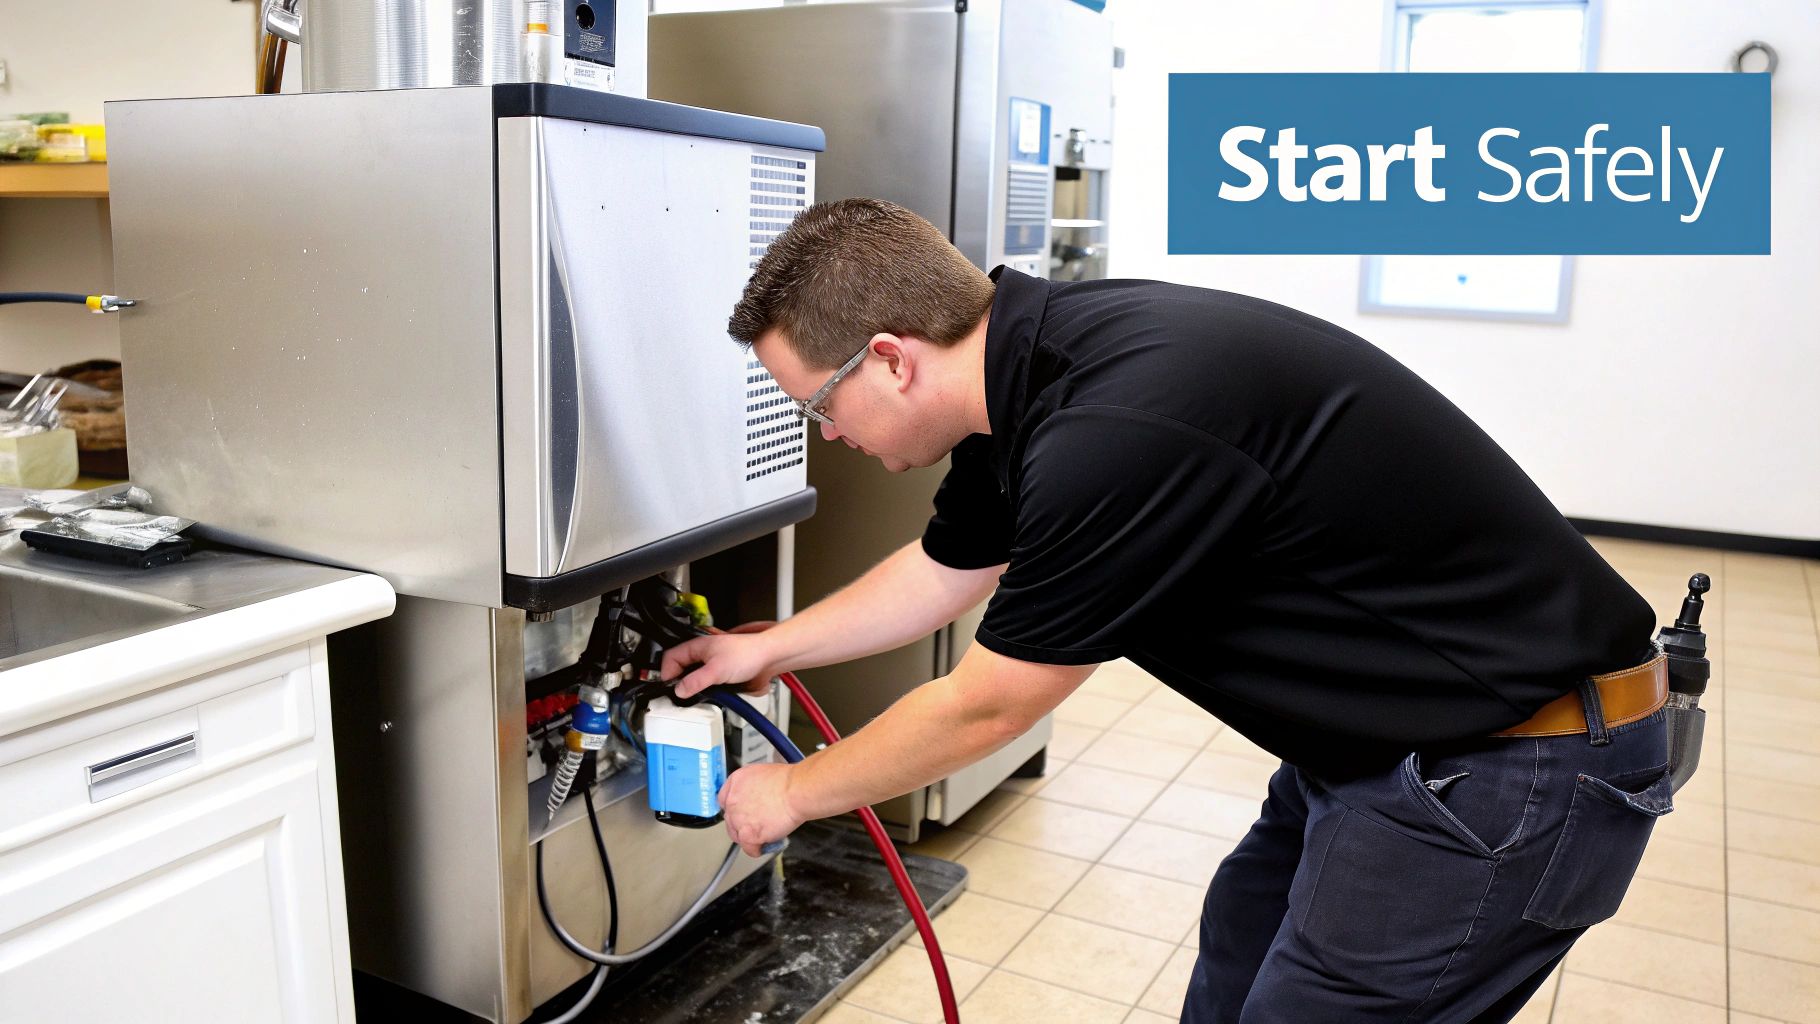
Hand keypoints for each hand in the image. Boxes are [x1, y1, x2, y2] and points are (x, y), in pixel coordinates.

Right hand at [661, 625, 783, 697]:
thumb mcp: (716, 670)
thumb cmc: (747, 654)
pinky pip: (706, 685)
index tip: (668, 687)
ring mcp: (711, 665)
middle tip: (679, 695)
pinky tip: (709, 695)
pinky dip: (705, 691)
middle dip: (678, 682)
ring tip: (694, 696)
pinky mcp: (720, 675)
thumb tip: (679, 690)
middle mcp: (702, 655)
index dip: (666, 673)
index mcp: (696, 646)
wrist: (769, 658)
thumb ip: (696, 681)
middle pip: (680, 670)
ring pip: (693, 679)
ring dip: (693, 688)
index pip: (670, 658)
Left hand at [719, 762, 805, 856]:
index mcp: (736, 782)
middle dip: (742, 824)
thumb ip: (753, 787)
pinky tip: (765, 845)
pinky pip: (749, 849)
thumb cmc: (788, 782)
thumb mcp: (763, 774)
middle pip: (730, 819)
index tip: (741, 812)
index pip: (724, 799)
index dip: (735, 808)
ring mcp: (738, 819)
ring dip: (749, 837)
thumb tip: (756, 797)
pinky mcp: (748, 835)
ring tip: (763, 835)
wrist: (796, 792)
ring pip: (737, 836)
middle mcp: (732, 800)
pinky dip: (758, 849)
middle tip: (756, 824)